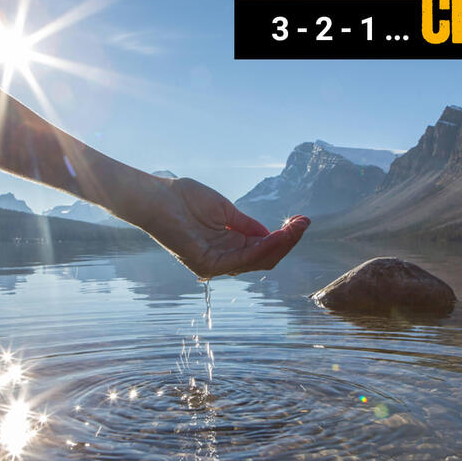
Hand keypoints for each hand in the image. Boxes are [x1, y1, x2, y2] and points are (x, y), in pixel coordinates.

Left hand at [138, 176, 309, 278]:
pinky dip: (262, 248)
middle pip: (264, 257)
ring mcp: (215, 263)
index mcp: (228, 245)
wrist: (158, 197)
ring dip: (280, 245)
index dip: (283, 237)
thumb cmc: (185, 199)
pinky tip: (276, 236)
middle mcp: (223, 258)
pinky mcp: (207, 264)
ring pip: (257, 260)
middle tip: (303, 224)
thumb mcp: (225, 211)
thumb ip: (246, 225)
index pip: (262, 248)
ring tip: (295, 228)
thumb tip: (271, 234)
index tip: (301, 221)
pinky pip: (242, 259)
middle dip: (287, 241)